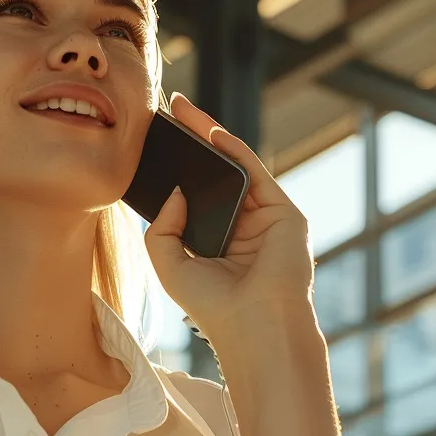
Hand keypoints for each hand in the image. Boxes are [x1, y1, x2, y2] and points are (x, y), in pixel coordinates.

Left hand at [142, 93, 316, 349]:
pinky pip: (255, 171)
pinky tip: (211, 131)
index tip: (151, 142)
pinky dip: (234, 148)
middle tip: (166, 111)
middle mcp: (241, 227)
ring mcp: (264, 218)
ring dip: (210, 134)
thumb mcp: (170, 264)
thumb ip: (163, 228)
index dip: (176, 168)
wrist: (255, 326)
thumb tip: (175, 191)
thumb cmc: (213, 306)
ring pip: (234, 166)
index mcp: (216, 242)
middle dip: (192, 141)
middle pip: (214, 174)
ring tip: (181, 108)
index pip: (195, 196)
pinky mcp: (284, 213)